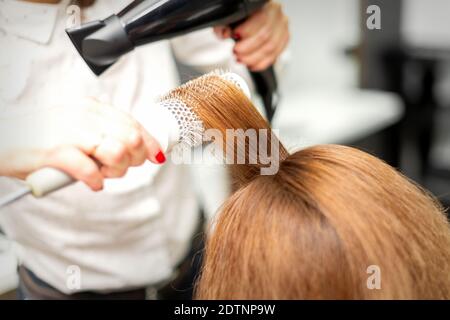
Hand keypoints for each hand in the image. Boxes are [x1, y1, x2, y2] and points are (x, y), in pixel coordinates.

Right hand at [0, 98, 164, 190]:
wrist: (2, 138)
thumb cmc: (40, 136)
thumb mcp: (76, 125)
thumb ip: (102, 130)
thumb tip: (134, 146)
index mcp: (92, 108)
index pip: (134, 124)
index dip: (150, 144)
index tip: (155, 156)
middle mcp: (84, 117)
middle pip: (132, 139)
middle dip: (134, 160)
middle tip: (119, 168)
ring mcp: (70, 133)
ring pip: (117, 153)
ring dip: (116, 171)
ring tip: (102, 174)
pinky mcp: (55, 152)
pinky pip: (90, 170)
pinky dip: (96, 180)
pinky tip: (92, 182)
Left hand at [214, 1, 288, 70]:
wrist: (250, 17)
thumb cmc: (241, 16)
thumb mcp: (229, 16)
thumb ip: (224, 24)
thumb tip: (226, 34)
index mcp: (265, 4)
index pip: (261, 20)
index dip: (246, 31)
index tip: (234, 36)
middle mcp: (276, 14)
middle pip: (266, 36)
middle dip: (247, 49)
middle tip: (236, 52)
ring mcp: (281, 27)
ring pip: (271, 48)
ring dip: (253, 58)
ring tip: (241, 59)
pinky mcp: (283, 39)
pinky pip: (274, 56)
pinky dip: (261, 63)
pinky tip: (251, 65)